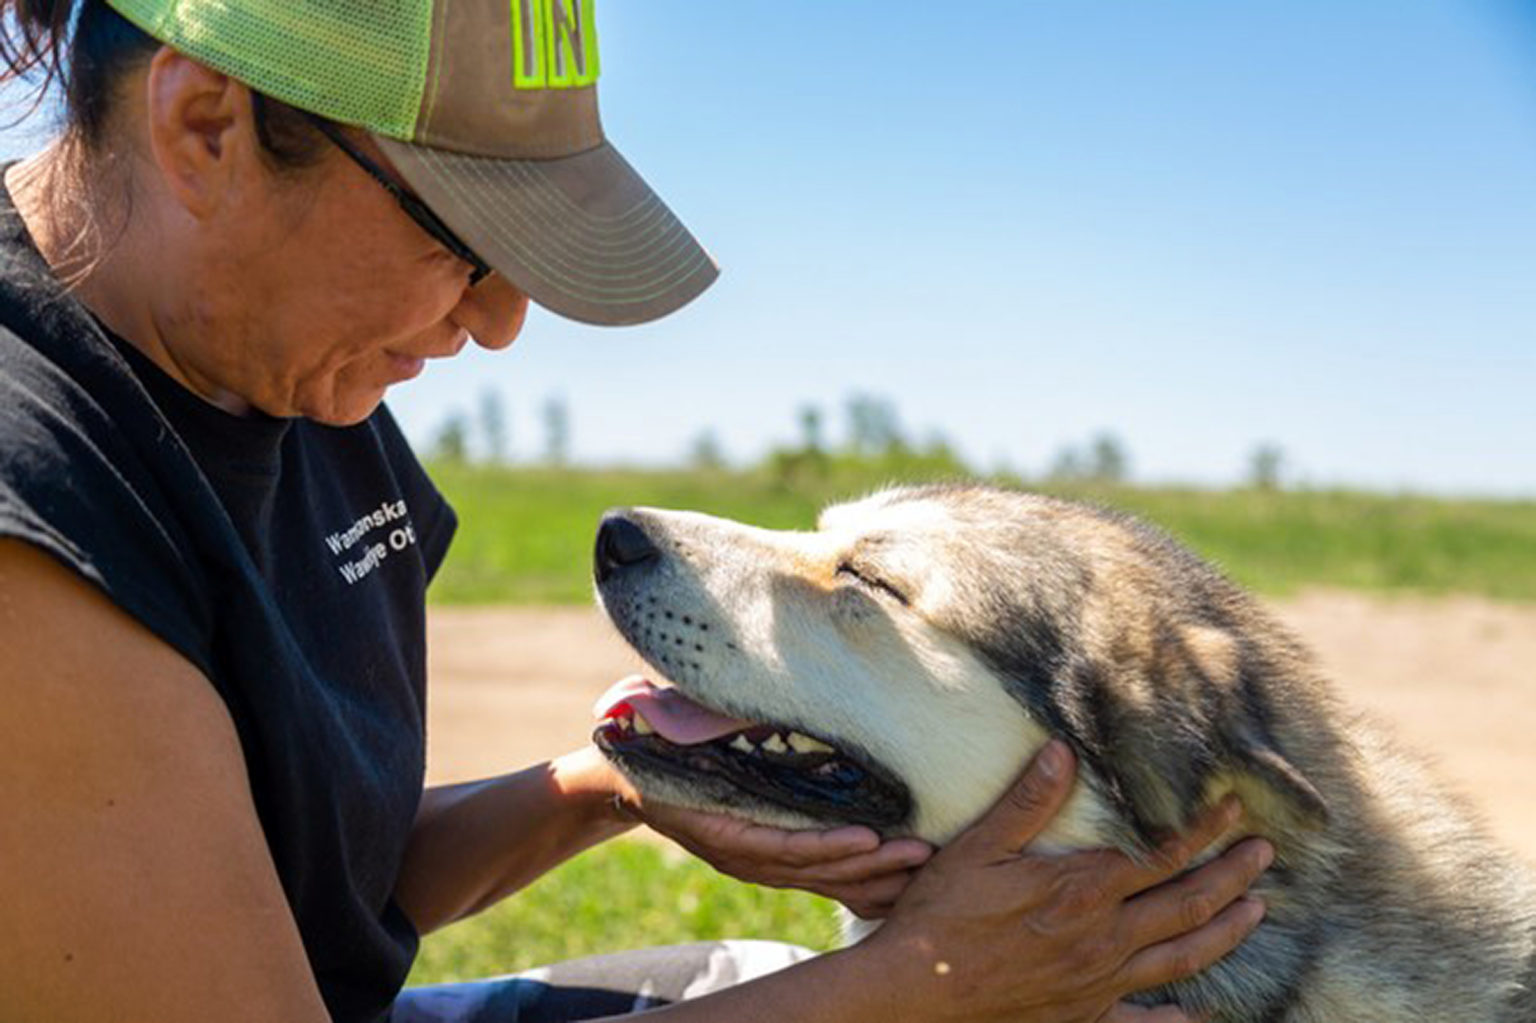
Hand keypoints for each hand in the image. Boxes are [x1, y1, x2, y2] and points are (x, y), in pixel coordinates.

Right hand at [594, 752, 931, 917]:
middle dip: (870, 866)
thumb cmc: (662, 747)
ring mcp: (757, 865)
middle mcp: (743, 856)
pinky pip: (821, 881)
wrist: (632, 781)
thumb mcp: (678, 732)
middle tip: (920, 854)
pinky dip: (859, 884)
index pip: (782, 846)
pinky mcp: (771, 864)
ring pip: (823, 882)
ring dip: (875, 877)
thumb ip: (710, 720)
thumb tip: (738, 690)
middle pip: (814, 871)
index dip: (825, 845)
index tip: (867, 837)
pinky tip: (897, 884)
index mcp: (722, 828)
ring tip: (922, 866)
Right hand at [864, 741, 1272, 1022]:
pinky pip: (1144, 1022)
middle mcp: (1104, 936)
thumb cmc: (941, 918)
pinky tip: (1202, 1017)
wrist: (917, 994)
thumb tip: (1062, 752)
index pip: (1161, 851)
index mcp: (1082, 888)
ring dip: (1225, 932)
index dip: (1203, 827)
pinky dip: (1178, 1020)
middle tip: (1264, 853)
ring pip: (1182, 956)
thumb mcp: (977, 849)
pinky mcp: (1083, 1016)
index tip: (1235, 805)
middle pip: (1186, 901)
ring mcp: (1099, 982)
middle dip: (1231, 874)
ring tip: (1256, 911)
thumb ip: (1026, 803)